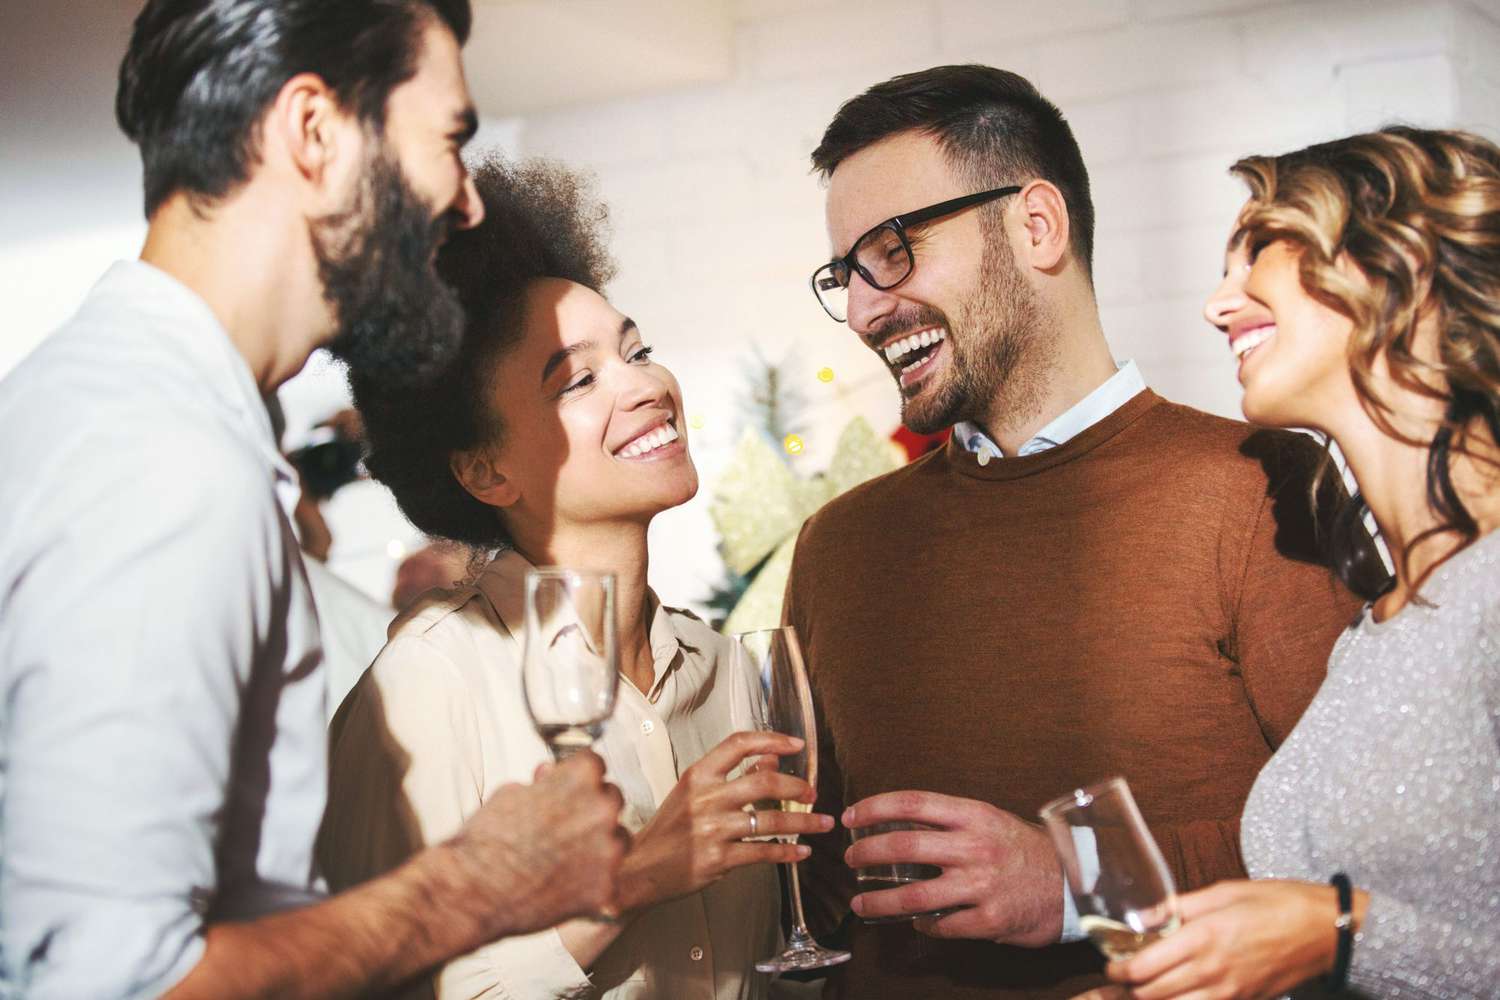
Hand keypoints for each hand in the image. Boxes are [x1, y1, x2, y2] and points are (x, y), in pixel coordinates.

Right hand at [445, 750, 628, 937]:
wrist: (470, 890)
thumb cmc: (484, 840)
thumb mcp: (509, 794)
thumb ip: (541, 784)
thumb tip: (550, 772)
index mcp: (582, 777)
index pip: (595, 765)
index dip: (577, 779)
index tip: (568, 792)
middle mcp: (603, 808)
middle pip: (612, 800)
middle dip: (592, 810)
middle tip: (563, 829)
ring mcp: (608, 850)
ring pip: (618, 840)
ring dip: (599, 847)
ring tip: (563, 861)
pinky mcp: (605, 887)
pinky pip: (608, 880)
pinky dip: (591, 884)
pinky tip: (564, 888)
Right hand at [618, 730, 832, 911]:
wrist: (638, 870)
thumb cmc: (668, 830)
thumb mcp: (692, 793)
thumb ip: (730, 776)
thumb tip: (770, 760)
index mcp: (698, 775)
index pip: (738, 744)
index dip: (772, 740)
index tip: (796, 744)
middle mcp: (706, 798)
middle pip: (764, 781)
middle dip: (797, 786)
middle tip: (813, 792)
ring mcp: (712, 829)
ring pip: (771, 821)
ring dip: (804, 823)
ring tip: (823, 824)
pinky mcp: (718, 860)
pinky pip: (763, 853)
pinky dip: (787, 853)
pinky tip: (801, 852)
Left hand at [842, 791, 1063, 945]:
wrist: (1073, 885)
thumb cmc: (1023, 850)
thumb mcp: (990, 821)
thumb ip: (950, 821)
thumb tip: (897, 822)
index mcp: (974, 815)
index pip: (912, 803)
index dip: (874, 807)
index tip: (851, 816)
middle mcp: (975, 846)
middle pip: (903, 846)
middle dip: (865, 852)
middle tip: (850, 859)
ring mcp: (982, 885)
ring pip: (912, 895)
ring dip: (878, 899)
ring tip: (860, 902)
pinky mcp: (989, 920)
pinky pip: (940, 926)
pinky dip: (921, 925)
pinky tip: (913, 922)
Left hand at [1106, 880, 1353, 999]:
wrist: (1326, 932)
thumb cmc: (1278, 904)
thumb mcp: (1225, 892)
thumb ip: (1180, 906)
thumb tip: (1145, 915)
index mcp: (1204, 937)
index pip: (1145, 966)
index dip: (1119, 970)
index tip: (1112, 964)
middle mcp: (1213, 970)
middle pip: (1153, 995)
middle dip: (1129, 989)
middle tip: (1121, 977)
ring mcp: (1230, 993)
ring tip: (1144, 989)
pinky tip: (1177, 994)